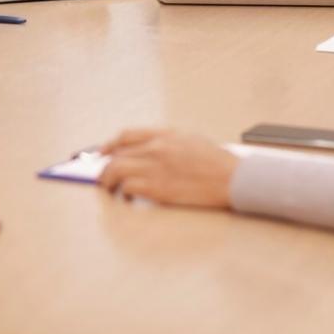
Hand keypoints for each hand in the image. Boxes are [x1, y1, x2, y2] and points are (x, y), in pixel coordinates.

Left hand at [96, 128, 238, 207]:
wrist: (231, 177)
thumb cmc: (215, 161)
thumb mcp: (189, 138)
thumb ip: (166, 140)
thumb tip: (144, 149)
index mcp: (163, 135)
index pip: (125, 136)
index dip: (110, 145)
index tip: (102, 153)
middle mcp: (156, 149)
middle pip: (116, 155)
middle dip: (105, 167)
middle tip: (102, 177)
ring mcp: (156, 168)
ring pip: (116, 171)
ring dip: (108, 180)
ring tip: (109, 188)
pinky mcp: (159, 188)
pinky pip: (128, 188)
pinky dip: (124, 194)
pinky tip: (127, 198)